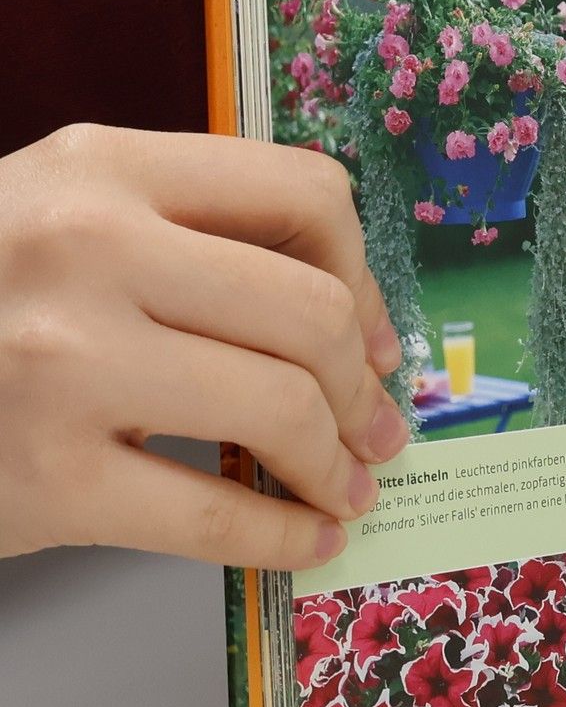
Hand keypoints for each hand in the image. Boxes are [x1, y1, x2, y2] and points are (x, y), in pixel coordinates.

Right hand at [0, 126, 408, 568]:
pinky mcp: (45, 477)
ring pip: (281, 407)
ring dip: (337, 462)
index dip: (364, 275)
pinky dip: (286, 534)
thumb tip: (351, 322)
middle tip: (378, 430)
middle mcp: (84, 248)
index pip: (303, 194)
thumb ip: (184, 237)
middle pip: (311, 312)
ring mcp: (62, 363)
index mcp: (100, 170)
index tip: (372, 335)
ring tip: (346, 484)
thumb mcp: (57, 222)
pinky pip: (216, 513)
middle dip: (364, 387)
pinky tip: (306, 536)